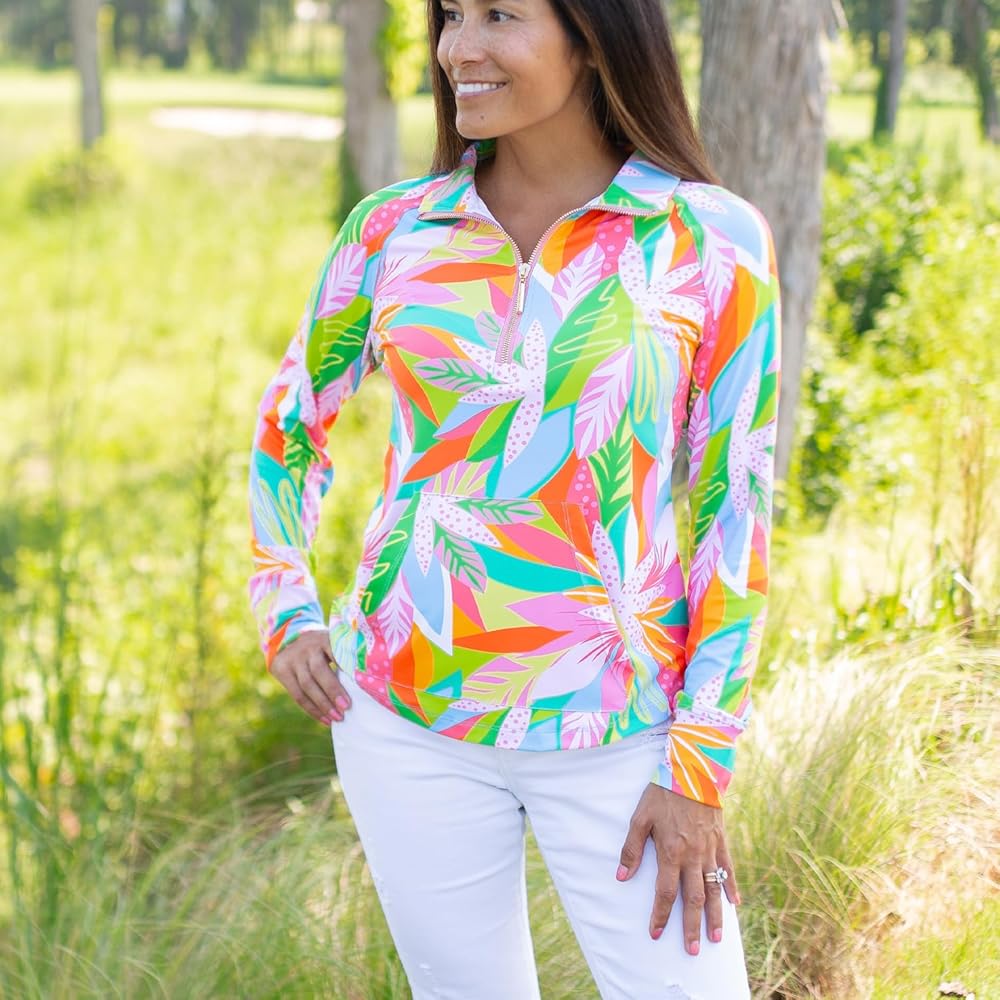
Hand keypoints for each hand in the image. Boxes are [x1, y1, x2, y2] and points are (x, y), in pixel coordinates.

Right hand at [269, 631, 351, 725]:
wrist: (285, 637)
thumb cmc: (319, 646)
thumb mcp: (331, 642)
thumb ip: (344, 656)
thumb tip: (364, 679)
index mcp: (324, 639)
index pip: (335, 652)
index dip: (345, 665)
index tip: (358, 680)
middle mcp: (307, 648)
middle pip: (319, 671)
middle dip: (333, 690)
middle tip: (346, 707)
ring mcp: (293, 659)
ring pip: (307, 685)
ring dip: (323, 705)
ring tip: (337, 718)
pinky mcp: (282, 670)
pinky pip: (297, 694)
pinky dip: (312, 709)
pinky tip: (325, 719)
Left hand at [617, 783, 740, 954]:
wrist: (691, 770)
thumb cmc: (662, 793)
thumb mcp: (640, 817)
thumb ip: (631, 848)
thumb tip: (622, 877)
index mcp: (670, 852)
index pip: (666, 892)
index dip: (661, 915)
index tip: (656, 933)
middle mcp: (692, 856)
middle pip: (693, 898)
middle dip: (691, 926)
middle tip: (693, 950)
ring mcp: (709, 849)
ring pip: (714, 889)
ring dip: (715, 915)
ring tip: (716, 938)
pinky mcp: (721, 840)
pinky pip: (728, 868)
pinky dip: (731, 887)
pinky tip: (735, 904)